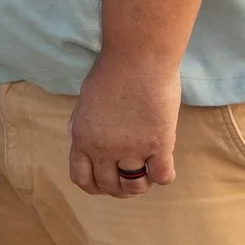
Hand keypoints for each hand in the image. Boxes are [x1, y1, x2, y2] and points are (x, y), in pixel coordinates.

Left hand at [67, 54, 178, 197]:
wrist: (138, 56)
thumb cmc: (112, 72)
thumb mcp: (85, 103)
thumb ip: (83, 127)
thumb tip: (81, 144)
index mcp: (82, 138)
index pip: (83, 180)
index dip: (96, 186)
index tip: (107, 181)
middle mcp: (103, 148)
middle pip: (110, 186)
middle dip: (121, 188)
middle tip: (132, 175)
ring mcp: (131, 148)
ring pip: (136, 187)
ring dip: (142, 183)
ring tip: (148, 170)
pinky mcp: (158, 144)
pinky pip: (163, 177)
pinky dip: (164, 174)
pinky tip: (164, 160)